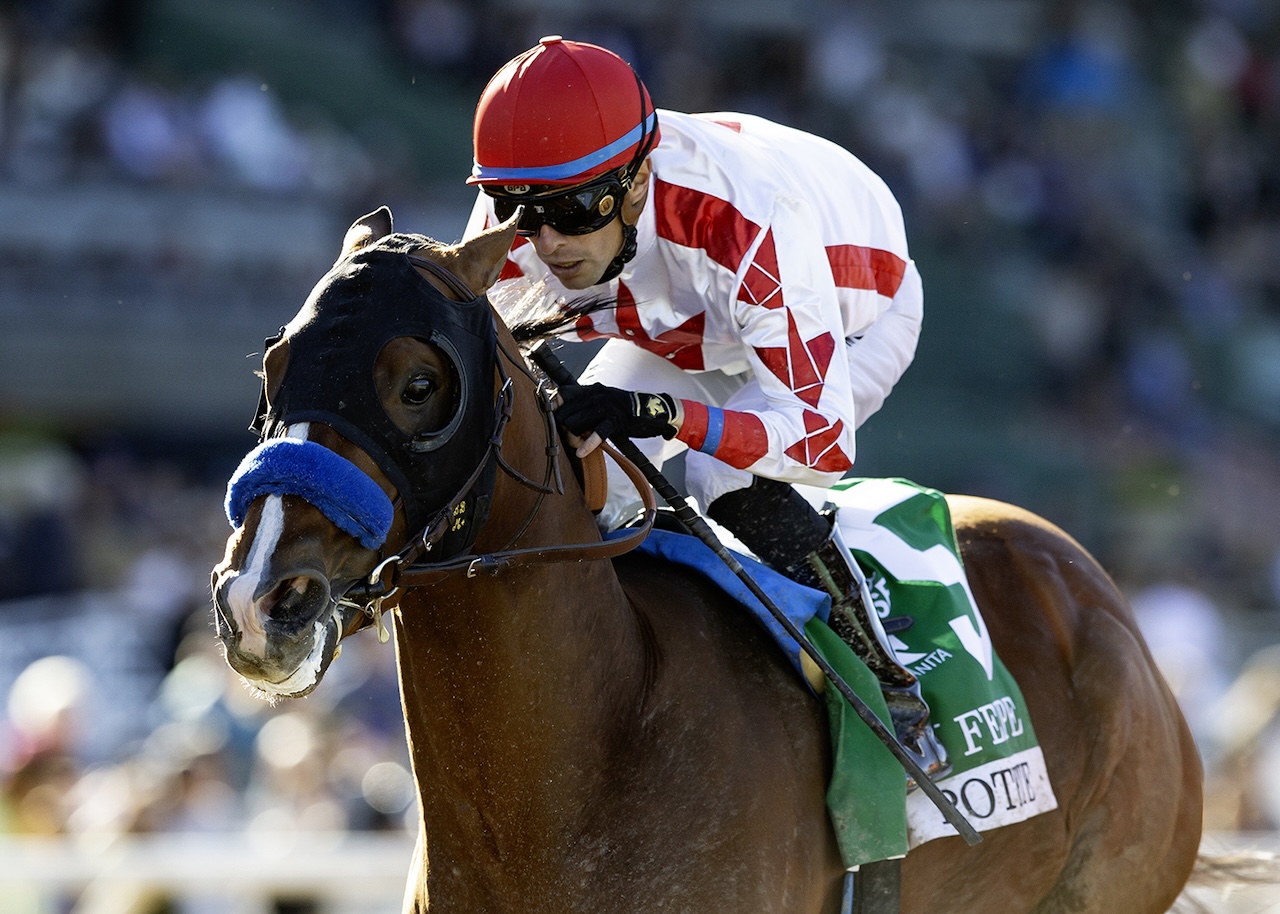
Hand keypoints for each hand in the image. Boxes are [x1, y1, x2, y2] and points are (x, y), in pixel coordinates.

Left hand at [555, 384, 679, 454]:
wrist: (650, 408)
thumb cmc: (622, 408)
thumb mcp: (602, 400)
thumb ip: (584, 405)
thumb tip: (562, 415)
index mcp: (590, 389)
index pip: (562, 394)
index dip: (555, 408)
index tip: (553, 419)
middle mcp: (595, 394)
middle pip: (565, 414)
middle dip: (563, 429)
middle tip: (571, 438)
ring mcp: (605, 406)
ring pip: (575, 424)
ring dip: (572, 438)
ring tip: (577, 445)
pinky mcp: (615, 419)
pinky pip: (596, 433)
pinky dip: (587, 444)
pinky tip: (581, 453)